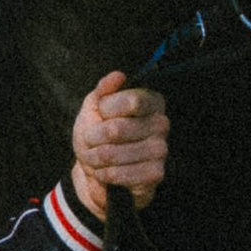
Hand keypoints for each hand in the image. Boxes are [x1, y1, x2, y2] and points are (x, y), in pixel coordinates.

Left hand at [70, 70, 168, 218]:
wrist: (98, 168)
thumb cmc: (98, 132)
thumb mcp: (95, 105)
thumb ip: (105, 89)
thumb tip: (118, 76)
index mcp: (151, 101)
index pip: (131, 101)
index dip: (106, 109)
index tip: (100, 114)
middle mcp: (161, 123)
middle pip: (116, 130)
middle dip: (92, 137)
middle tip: (89, 140)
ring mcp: (161, 149)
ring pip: (113, 153)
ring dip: (95, 158)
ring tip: (95, 157)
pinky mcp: (156, 173)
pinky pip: (121, 174)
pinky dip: (105, 174)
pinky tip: (105, 172)